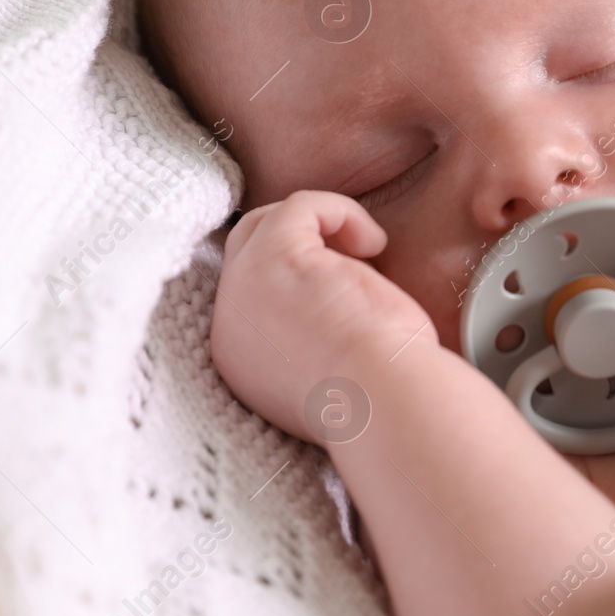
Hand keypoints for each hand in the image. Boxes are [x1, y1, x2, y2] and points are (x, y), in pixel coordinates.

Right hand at [209, 190, 435, 441]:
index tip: (346, 290)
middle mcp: (230, 328)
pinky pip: (299, 207)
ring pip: (265, 225)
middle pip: (246, 253)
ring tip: (369, 253)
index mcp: (240, 361)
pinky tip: (376, 244)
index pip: (251, 296)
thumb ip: (313, 339)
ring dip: (319, 227)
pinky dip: (340, 213)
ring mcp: (242, 291)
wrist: (384, 408)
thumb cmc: (383, 399)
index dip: (297, 279)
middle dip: (297, 243)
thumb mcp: (332, 371)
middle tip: (353, 258)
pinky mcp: (273, 258)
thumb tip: (337, 301)